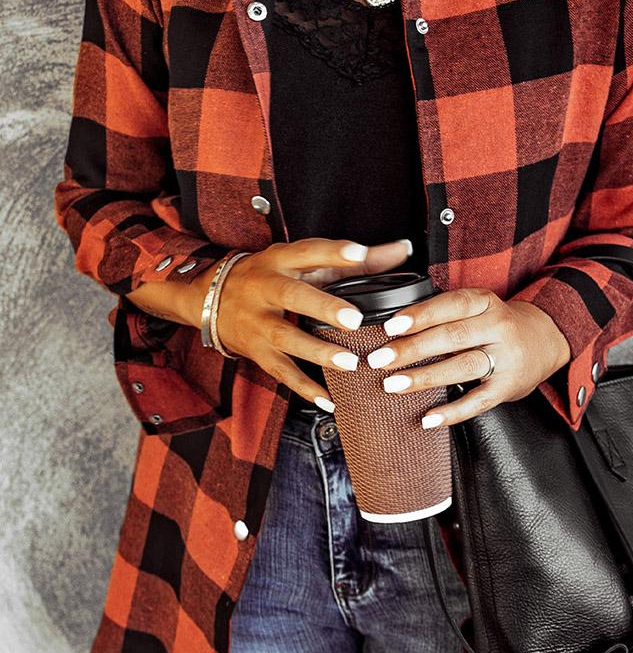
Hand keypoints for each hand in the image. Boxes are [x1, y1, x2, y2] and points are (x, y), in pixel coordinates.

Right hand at [213, 237, 414, 410]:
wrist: (209, 298)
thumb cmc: (272, 275)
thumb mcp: (306, 261)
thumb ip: (359, 259)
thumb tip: (403, 249)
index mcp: (281, 259)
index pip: (308, 251)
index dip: (333, 252)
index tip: (359, 254)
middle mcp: (265, 288)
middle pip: (293, 295)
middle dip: (323, 307)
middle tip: (354, 318)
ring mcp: (258, 322)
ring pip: (285, 338)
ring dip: (317, 352)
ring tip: (349, 363)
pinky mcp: (255, 351)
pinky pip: (281, 372)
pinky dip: (305, 388)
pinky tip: (329, 402)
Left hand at [363, 287, 570, 427]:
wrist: (546, 339)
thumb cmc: (495, 324)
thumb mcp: (477, 307)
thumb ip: (444, 313)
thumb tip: (393, 328)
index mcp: (486, 302)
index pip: (451, 305)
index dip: (420, 315)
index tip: (390, 327)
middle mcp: (498, 327)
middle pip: (452, 336)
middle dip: (412, 349)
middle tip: (379, 359)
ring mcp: (506, 358)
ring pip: (463, 366)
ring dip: (425, 377)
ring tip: (393, 385)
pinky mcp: (508, 387)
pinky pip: (478, 401)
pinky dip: (452, 412)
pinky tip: (428, 418)